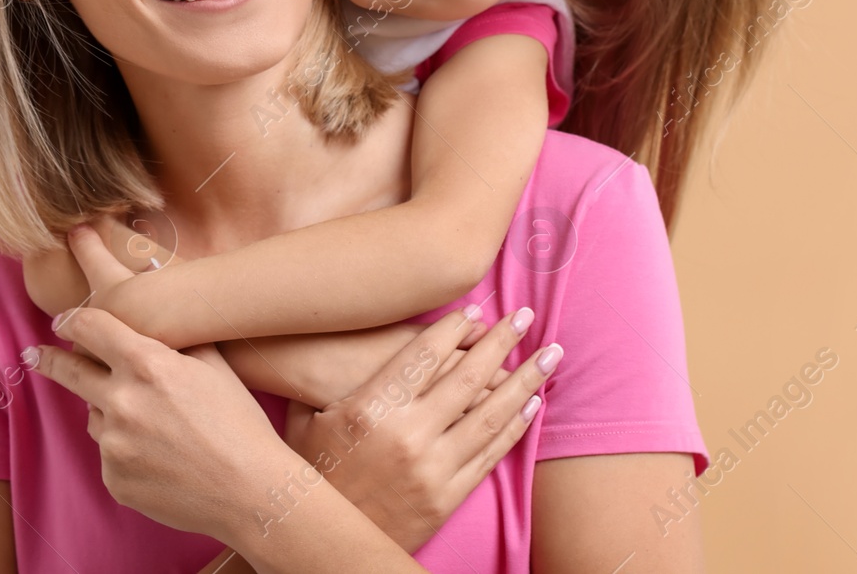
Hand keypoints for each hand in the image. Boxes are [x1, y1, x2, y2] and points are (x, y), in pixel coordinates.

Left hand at [26, 309, 297, 541]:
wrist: (250, 491)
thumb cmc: (239, 424)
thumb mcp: (215, 365)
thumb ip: (176, 339)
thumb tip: (154, 315)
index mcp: (147, 365)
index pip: (90, 326)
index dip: (72, 320)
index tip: (62, 321)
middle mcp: (121, 402)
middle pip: (70, 371)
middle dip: (50, 360)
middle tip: (35, 355)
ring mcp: (113, 445)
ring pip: (95, 416)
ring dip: (110, 412)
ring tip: (155, 426)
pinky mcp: (114, 480)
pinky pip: (109, 455)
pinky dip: (125, 450)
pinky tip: (159, 456)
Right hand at [283, 306, 560, 552]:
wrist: (322, 546)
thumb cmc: (311, 476)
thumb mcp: (306, 420)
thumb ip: (331, 379)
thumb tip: (341, 337)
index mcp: (371, 409)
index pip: (424, 355)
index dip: (454, 329)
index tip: (476, 311)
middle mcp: (408, 435)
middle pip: (467, 377)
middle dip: (502, 342)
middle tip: (526, 315)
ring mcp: (432, 469)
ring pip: (491, 414)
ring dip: (526, 381)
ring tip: (550, 356)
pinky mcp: (447, 498)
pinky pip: (490, 454)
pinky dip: (515, 426)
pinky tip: (532, 404)